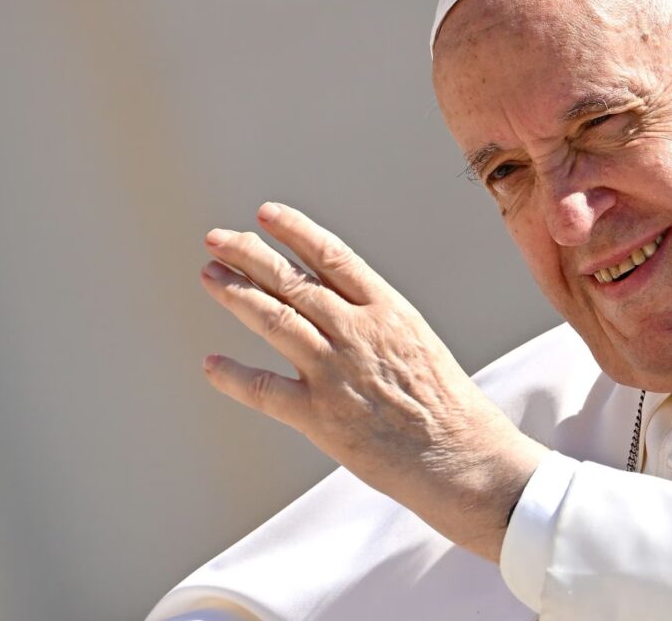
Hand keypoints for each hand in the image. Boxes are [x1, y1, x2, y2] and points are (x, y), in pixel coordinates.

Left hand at [199, 202, 546, 559]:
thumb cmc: (449, 404)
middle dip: (249, 254)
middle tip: (217, 239)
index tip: (266, 214)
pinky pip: (262, 390)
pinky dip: (231, 375)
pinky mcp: (319, 416)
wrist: (461, 456)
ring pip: (273, 319)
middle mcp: (357, 332)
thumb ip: (377, 321)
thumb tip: (336, 303)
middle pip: (292, 281)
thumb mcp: (419, 341)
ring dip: (236, 294)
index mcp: (388, 310)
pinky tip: (211, 363)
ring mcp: (335, 372)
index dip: (295, 231)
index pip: (332, 256)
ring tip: (210, 275)